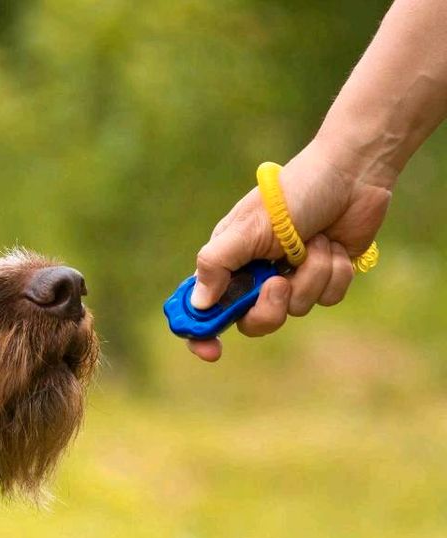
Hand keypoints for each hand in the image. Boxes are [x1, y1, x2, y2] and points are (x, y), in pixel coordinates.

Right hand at [186, 138, 391, 361]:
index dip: (202, 331)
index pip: (203, 306)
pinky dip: (334, 272)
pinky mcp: (323, 277)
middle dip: (270, 307)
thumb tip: (199, 304)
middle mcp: (256, 274)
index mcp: (228, 261)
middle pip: (252, 321)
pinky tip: (334, 245)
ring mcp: (291, 277)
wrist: (351, 175)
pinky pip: (327, 298)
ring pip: (296, 309)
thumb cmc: (293, 194)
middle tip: (279, 283)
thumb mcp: (247, 228)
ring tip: (315, 242)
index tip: (212, 351)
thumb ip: (216, 264)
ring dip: (311, 275)